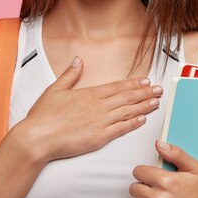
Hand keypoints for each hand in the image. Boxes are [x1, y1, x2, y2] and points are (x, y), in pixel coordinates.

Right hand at [19, 56, 161, 161]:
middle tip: (159, 90)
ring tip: (156, 103)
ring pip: (127, 112)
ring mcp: (100, 122)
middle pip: (126, 97)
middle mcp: (97, 106)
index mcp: (88, 94)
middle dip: (144, 93)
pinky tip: (142, 120)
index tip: (145, 81)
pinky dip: (133, 123)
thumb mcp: (55, 89)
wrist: (38, 137)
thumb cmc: (44, 116)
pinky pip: (121, 129)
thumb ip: (70, 75)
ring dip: (143, 106)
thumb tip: (78, 60)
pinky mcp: (99, 137)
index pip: (116, 86)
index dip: (133, 83)